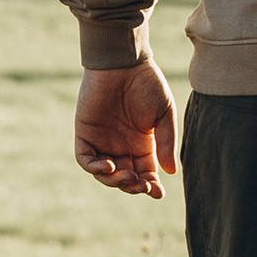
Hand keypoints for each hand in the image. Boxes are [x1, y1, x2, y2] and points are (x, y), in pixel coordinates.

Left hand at [75, 60, 177, 196]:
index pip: (145, 172)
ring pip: (104, 174)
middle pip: (125, 177)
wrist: (124, 63)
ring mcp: (102, 141)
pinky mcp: (85, 133)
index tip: (159, 193)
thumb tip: (170, 172)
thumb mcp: (164, 114)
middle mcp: (121, 145)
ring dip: (115, 181)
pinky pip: (85, 159)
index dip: (150, 186)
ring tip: (127, 175)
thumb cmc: (147, 84)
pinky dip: (95, 168)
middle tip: (142, 184)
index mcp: (142, 143)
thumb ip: (166, 142)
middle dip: (133, 185)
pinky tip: (109, 166)